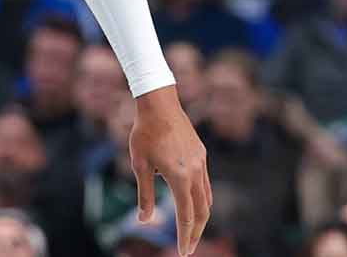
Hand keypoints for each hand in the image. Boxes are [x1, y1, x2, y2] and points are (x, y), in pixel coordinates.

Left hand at [130, 86, 211, 255]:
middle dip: (195, 232)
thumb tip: (144, 220)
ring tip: (192, 230)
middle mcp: (195, 172)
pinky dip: (202, 199)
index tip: (183, 252)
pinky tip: (195, 203)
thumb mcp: (140, 165)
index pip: (186, 215)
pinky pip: (206, 184)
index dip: (184, 236)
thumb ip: (145, 195)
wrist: (159, 104)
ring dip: (200, 217)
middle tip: (188, 248)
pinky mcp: (201, 155)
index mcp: (179, 177)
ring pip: (206, 198)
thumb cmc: (144, 134)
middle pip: (201, 211)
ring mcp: (201, 163)